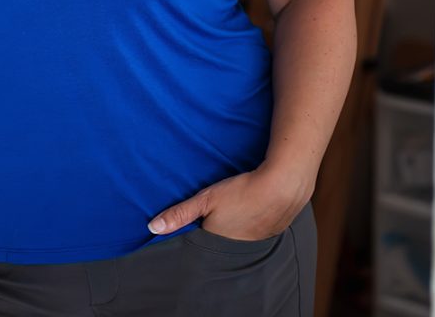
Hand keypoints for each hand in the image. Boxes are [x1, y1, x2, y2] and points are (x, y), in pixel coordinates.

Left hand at [147, 164, 309, 240]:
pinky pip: (255, 230)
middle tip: (218, 210)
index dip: (198, 230)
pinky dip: (252, 220)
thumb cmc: (241, 192)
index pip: (202, 242)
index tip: (197, 219)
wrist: (282, 186)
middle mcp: (236, 248)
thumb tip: (152, 228)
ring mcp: (256, 241)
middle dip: (216, 227)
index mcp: (218, 242)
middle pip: (220, 239)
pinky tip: (251, 207)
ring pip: (238, 234)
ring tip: (235, 207)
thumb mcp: (205, 199)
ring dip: (235, 224)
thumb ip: (179, 214)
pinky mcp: (271, 232)